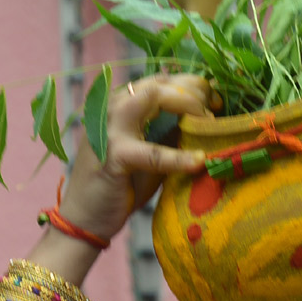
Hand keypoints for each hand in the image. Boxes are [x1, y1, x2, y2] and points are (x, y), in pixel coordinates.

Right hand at [56, 74, 211, 241]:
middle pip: (157, 82)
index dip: (190, 85)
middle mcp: (112, 109)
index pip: (158, 81)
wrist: (85, 219)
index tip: (215, 100)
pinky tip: (199, 162)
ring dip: (185, 105)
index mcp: (121, 106)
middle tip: (216, 107)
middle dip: (192, 90)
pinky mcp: (113, 156)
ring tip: (208, 123)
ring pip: (151, 97)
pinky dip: (178, 157)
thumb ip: (170, 134)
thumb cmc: (121, 186)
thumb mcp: (151, 153)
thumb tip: (204, 122)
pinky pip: (151, 152)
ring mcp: (109, 129)